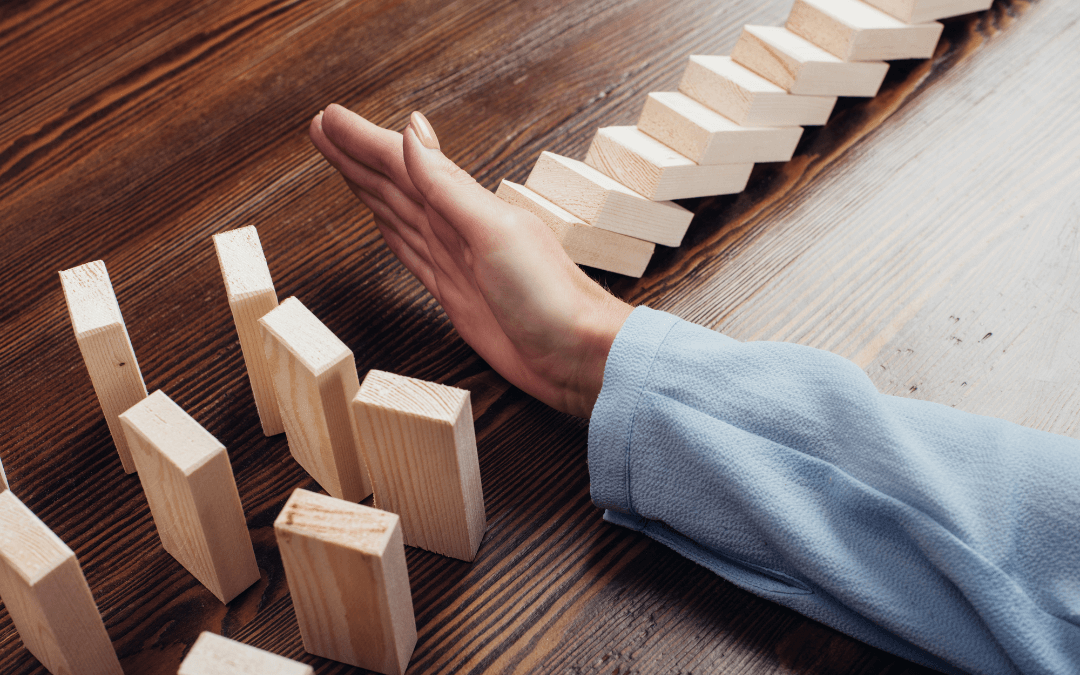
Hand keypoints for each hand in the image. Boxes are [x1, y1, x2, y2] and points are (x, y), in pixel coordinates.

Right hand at [309, 104, 632, 417]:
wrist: (576, 354)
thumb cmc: (550, 296)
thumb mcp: (494, 232)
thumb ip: (447, 186)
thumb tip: (411, 131)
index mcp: (465, 208)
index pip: (402, 164)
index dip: (363, 142)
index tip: (329, 118)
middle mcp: (456, 230)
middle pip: (393, 184)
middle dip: (356, 157)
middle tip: (322, 130)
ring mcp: (453, 261)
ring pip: (396, 214)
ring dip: (367, 188)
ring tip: (341, 164)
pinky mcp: (452, 294)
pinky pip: (410, 253)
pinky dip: (391, 233)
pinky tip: (381, 221)